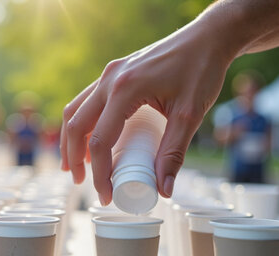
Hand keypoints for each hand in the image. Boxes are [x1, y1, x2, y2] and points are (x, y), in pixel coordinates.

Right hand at [60, 18, 237, 203]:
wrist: (207, 38)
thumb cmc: (201, 70)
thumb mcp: (190, 114)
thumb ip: (174, 153)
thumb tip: (163, 189)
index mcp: (125, 89)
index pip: (100, 140)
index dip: (99, 173)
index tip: (106, 194)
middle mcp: (110, 79)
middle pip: (76, 125)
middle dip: (74, 158)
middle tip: (80, 183)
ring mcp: (109, 73)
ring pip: (75, 110)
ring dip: (71, 139)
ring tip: (75, 165)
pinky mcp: (114, 72)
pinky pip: (86, 100)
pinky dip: (81, 122)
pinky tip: (88, 138)